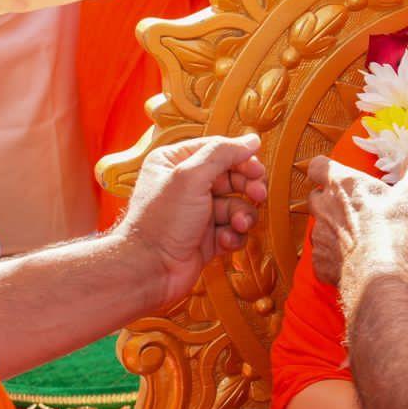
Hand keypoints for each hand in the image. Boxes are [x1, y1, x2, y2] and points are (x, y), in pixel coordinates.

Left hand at [113, 134, 268, 305]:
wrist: (150, 269)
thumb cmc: (160, 223)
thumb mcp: (191, 177)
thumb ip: (223, 153)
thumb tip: (250, 140)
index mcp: (175, 163)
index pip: (218, 150)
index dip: (240, 159)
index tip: (256, 169)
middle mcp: (187, 185)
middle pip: (233, 177)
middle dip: (247, 188)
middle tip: (257, 194)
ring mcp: (199, 212)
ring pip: (237, 205)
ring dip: (243, 215)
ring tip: (238, 224)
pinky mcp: (208, 236)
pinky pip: (234, 229)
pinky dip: (234, 235)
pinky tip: (224, 240)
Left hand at [305, 151, 407, 296]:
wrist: (381, 269)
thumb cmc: (395, 225)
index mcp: (342, 184)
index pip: (319, 166)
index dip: (324, 169)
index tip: (334, 175)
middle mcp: (324, 207)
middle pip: (316, 197)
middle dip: (330, 202)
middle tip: (354, 209)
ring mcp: (319, 236)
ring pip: (320, 228)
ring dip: (334, 231)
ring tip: (358, 240)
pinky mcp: (320, 263)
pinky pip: (324, 258)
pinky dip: (336, 259)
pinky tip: (354, 262)